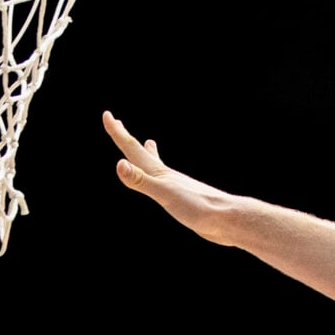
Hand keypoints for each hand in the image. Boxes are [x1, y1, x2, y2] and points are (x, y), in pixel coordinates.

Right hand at [103, 113, 236, 240]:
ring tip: (149, 144)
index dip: (118, 133)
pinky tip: (168, 181)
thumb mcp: (164, 194)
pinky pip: (166, 182)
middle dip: (128, 139)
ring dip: (149, 153)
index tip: (107, 114)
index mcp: (159, 172)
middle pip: (143, 152)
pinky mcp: (184, 198)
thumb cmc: (197, 207)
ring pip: (157, 165)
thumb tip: (119, 164)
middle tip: (119, 123)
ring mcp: (176, 186)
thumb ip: (141, 181)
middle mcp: (166, 175)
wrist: (227, 219)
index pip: (133, 149)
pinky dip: (161, 177)